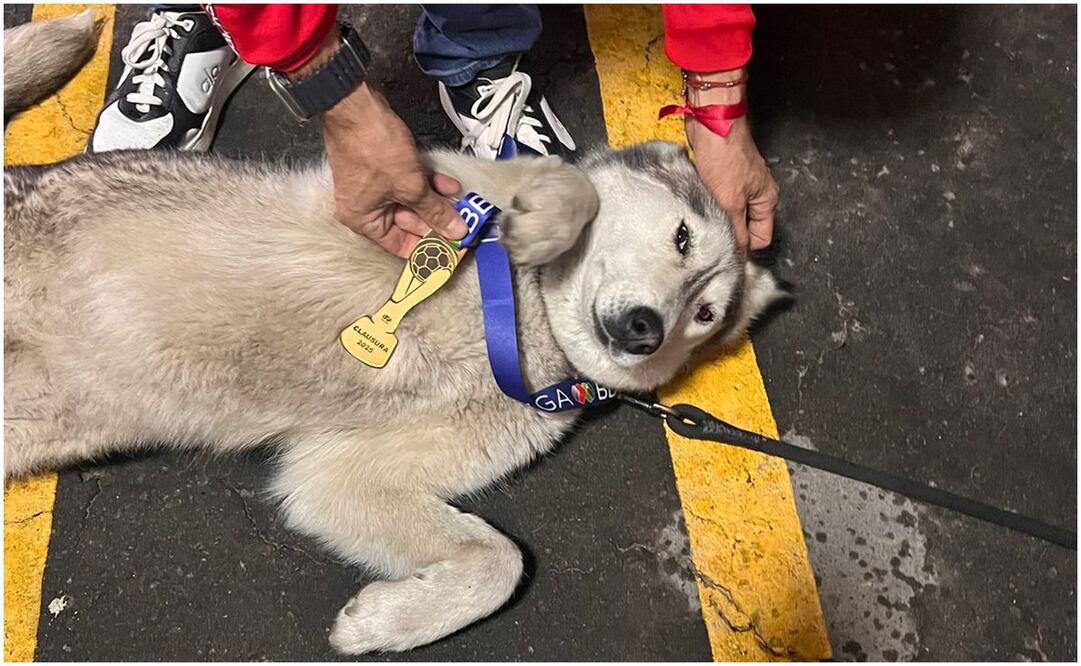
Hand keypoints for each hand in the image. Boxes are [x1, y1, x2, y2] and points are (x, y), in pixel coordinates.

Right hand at [292, 27, 466, 257]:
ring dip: (437, 202)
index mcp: (364, 220)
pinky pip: (410, 182)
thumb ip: (435, 211)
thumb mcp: (410, 186)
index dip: (429, 248)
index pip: (401, 246)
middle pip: (409, 224)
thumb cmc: (374, 149)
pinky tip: (451, 186)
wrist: (357, 107)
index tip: (454, 248)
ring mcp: (376, 186)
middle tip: (465, 225)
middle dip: (438, 222)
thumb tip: (456, 231)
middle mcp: (367, 207)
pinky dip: (429, 184)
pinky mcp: (386, 167)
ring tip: (463, 205)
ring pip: (413, 201)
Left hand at [683, 70, 778, 254]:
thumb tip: (738, 254)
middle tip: (709, 238)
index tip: (725, 253)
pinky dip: (709, 204)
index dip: (744, 248)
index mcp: (766, 199)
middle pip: (745, 226)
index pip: (761, 238)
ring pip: (729, 213)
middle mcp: (757, 193)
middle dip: (728, 233)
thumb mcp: (730, 202)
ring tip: (703, 219)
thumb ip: (736, 231)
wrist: (710, 123)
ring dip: (717, 218)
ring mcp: (740, 184)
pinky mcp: (723, 177)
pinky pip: (717, 200)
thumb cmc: (724, 156)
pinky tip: (698, 205)